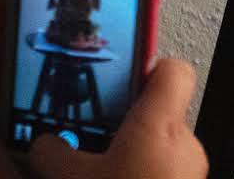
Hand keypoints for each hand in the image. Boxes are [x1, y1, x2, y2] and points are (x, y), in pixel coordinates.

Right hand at [29, 59, 207, 178]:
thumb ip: (54, 154)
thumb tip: (43, 146)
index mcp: (159, 126)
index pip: (172, 69)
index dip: (147, 66)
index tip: (118, 72)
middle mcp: (184, 147)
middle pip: (159, 113)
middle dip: (125, 123)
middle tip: (90, 132)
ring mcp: (189, 177)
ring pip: (159, 150)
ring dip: (130, 158)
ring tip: (93, 170)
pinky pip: (161, 177)